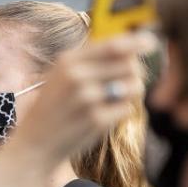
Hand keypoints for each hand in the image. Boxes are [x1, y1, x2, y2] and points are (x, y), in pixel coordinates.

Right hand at [13, 33, 155, 168]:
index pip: (113, 45)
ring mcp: (87, 99)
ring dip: (132, 92)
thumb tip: (129, 47)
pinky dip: (121, 111)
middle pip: (129, 64)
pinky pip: (127, 108)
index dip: (137, 42)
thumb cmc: (53, 107)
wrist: (35, 144)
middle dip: (135, 72)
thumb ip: (90, 60)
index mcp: (68, 60)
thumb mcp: (60, 76)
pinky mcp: (97, 120)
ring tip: (115, 99)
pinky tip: (104, 116)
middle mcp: (77, 76)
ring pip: (134, 86)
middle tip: (126, 82)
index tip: (152, 42)